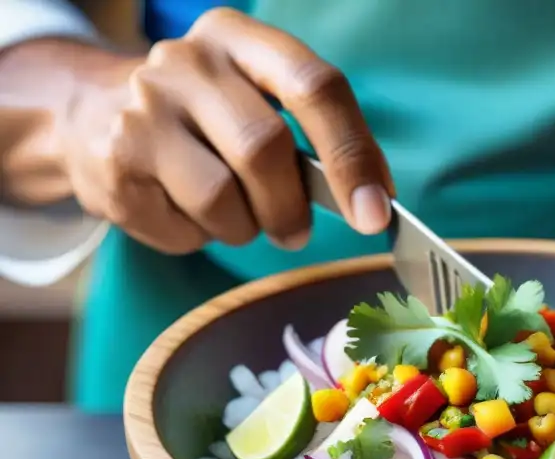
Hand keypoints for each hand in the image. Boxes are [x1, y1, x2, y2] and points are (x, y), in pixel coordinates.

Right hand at [59, 8, 392, 253]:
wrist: (94, 117)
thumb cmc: (205, 123)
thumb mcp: (256, 103)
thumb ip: (312, 139)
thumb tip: (372, 203)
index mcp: (240, 39)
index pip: (315, 86)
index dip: (352, 154)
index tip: (375, 214)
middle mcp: (187, 61)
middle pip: (264, 147)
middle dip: (290, 207)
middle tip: (296, 234)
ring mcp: (143, 107)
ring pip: (221, 199)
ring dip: (242, 227)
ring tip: (229, 215)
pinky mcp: (115, 160)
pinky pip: (183, 227)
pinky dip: (198, 237)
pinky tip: (182, 212)